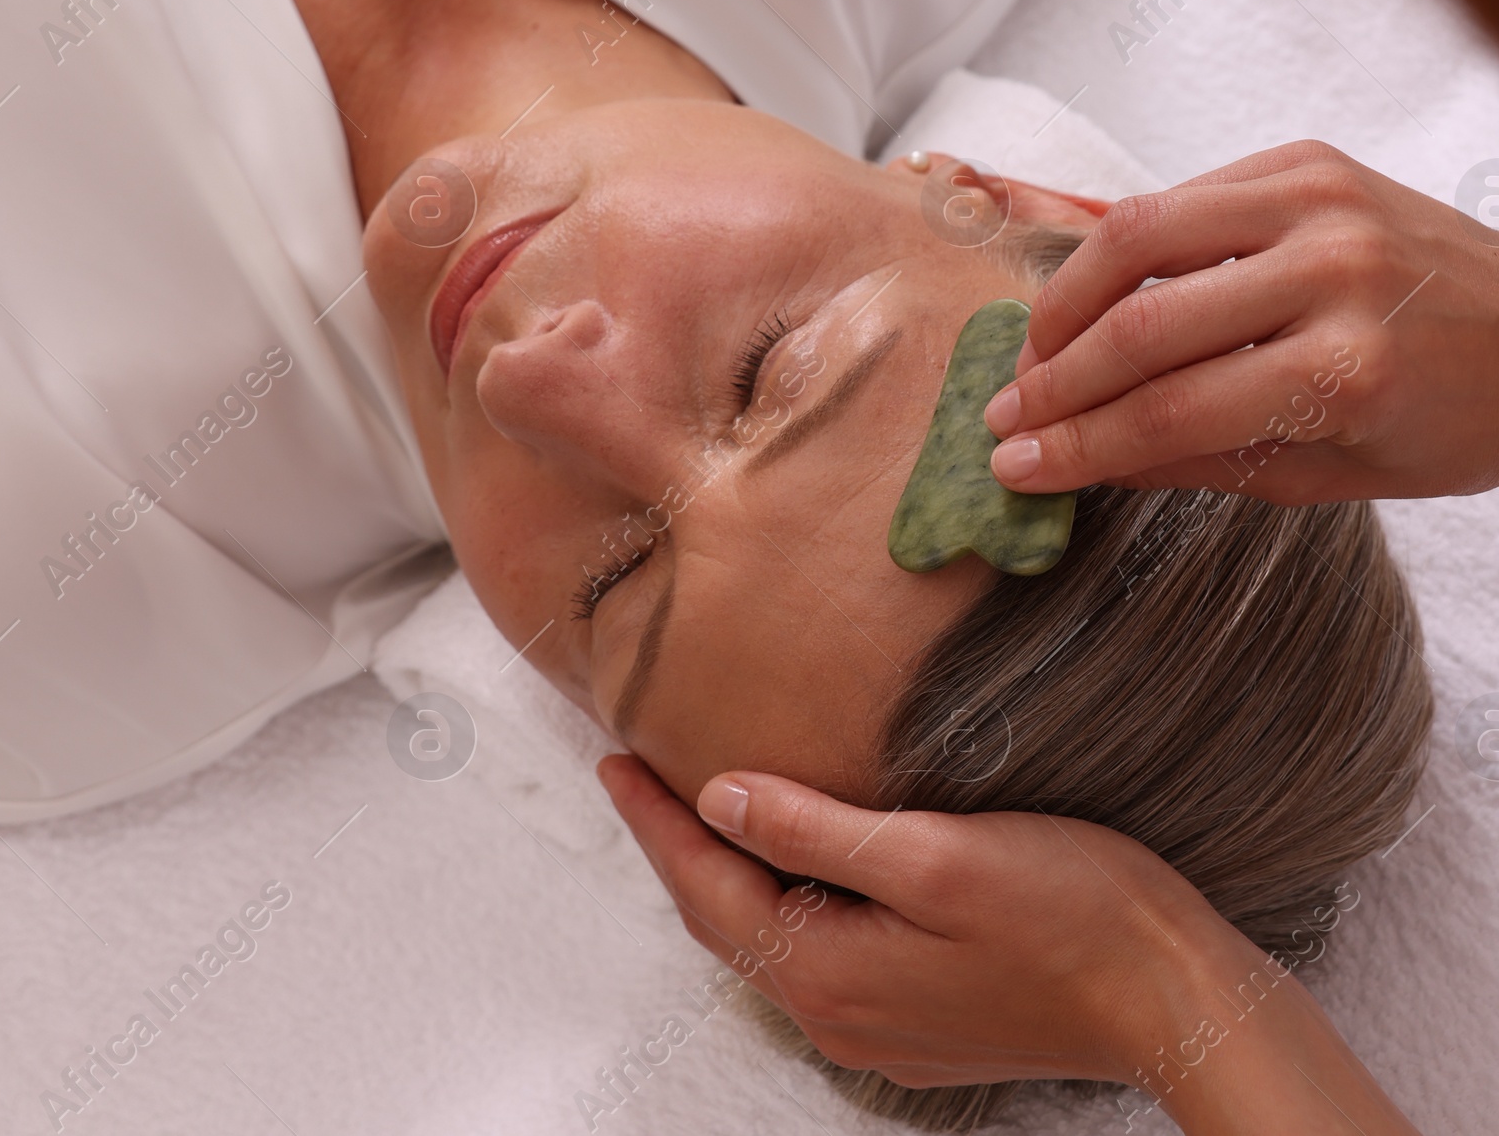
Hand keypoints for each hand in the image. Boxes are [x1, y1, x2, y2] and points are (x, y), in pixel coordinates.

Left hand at [599, 757, 1422, 1133]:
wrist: (1170, 997)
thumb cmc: (1066, 910)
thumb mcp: (933, 854)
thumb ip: (817, 830)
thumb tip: (721, 795)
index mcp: (829, 972)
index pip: (707, 888)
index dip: (655, 820)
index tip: (612, 756)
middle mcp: (839, 1014)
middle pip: (728, 920)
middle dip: (678, 845)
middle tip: (636, 772)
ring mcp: (880, 1026)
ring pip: (771, 937)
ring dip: (729, 870)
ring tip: (698, 803)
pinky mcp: (920, 1018)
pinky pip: (818, 952)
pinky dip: (784, 897)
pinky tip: (794, 858)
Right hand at [985, 141, 1498, 503]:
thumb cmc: (1455, 414)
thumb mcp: (1341, 472)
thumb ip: (1206, 462)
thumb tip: (1084, 463)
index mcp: (1349, 371)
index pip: (1172, 412)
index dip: (1079, 445)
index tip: (1014, 467)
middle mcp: (1330, 270)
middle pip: (1143, 323)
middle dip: (1055, 377)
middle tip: (1005, 413)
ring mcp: (1316, 198)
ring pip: (1139, 232)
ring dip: (1067, 297)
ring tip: (1037, 351)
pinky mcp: (1304, 157)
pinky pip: (1182, 194)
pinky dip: (1127, 248)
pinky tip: (1104, 294)